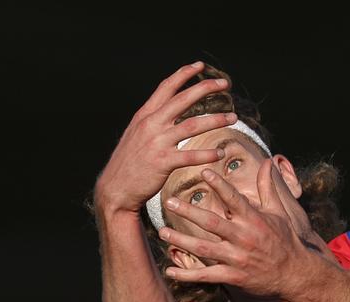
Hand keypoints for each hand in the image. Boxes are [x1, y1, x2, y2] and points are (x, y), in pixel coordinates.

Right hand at [94, 62, 238, 214]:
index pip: (166, 88)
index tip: (200, 66)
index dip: (183, 74)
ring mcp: (157, 142)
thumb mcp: (137, 134)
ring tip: (234, 117)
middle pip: (182, 100)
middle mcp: (151, 124)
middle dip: (205, 88)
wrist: (115, 188)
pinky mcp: (163, 162)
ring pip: (192, 125)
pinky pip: (191, 155)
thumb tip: (168, 109)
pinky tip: (221, 152)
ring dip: (216, 119)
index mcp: (145, 115)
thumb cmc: (130, 162)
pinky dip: (208, 153)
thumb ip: (153, 121)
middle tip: (225, 83)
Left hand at [159, 160, 324, 298]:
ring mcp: (237, 258)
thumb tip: (267, 162)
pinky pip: (207, 275)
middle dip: (189, 212)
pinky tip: (170, 271)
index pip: (234, 199)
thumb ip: (267, 187)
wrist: (296, 274)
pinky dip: (188, 275)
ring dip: (181, 240)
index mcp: (254, 220)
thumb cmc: (286, 240)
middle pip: (212, 223)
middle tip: (169, 202)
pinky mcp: (234, 276)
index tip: (204, 172)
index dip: (219, 185)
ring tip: (162, 232)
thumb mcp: (279, 212)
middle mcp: (244, 238)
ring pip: (204, 248)